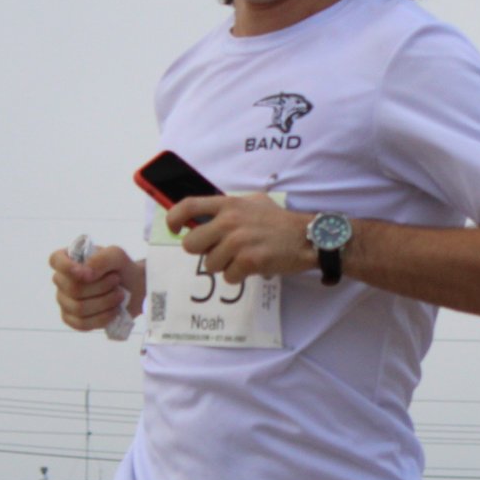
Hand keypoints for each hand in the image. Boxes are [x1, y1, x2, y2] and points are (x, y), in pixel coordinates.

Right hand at [49, 245, 143, 332]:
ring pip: (79, 308)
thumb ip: (101, 259)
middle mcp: (62, 280)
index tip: (88, 274)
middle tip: (117, 281)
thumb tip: (85, 274)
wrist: (135, 289)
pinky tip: (114, 311)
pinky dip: (102, 318)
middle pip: (73, 289)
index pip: (55, 261)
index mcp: (67, 259)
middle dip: (101, 287)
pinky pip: (82, 324)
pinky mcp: (73, 320)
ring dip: (105, 302)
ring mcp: (65, 301)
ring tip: (120, 295)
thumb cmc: (121, 269)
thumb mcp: (116, 256)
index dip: (68, 268)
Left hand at [168, 194, 316, 283]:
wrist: (307, 237)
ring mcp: (238, 242)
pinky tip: (252, 267)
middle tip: (218, 251)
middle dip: (202, 252)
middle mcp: (229, 221)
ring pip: (210, 265)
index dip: (173, 218)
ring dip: (224, 266)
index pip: (188, 206)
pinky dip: (239, 276)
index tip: (173, 229)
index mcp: (228, 205)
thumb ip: (228, 207)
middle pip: (191, 244)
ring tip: (242, 258)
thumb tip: (203, 216)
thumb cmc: (279, 221)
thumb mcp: (253, 203)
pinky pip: (229, 277)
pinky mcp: (248, 261)